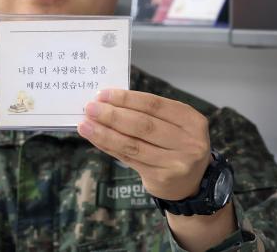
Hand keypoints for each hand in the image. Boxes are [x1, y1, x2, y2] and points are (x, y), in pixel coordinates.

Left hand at [77, 89, 210, 200]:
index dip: (126, 98)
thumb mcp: (173, 124)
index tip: (102, 94)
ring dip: (104, 133)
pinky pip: (128, 158)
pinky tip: (95, 138)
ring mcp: (176, 162)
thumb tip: (107, 101)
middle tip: (90, 108)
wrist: (192, 182)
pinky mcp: (161, 177)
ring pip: (132, 144)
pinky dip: (108, 146)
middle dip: (112, 115)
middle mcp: (188, 141)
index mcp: (191, 120)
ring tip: (85, 125)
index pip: (153, 104)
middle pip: (143, 124)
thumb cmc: (176, 144)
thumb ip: (147, 112)